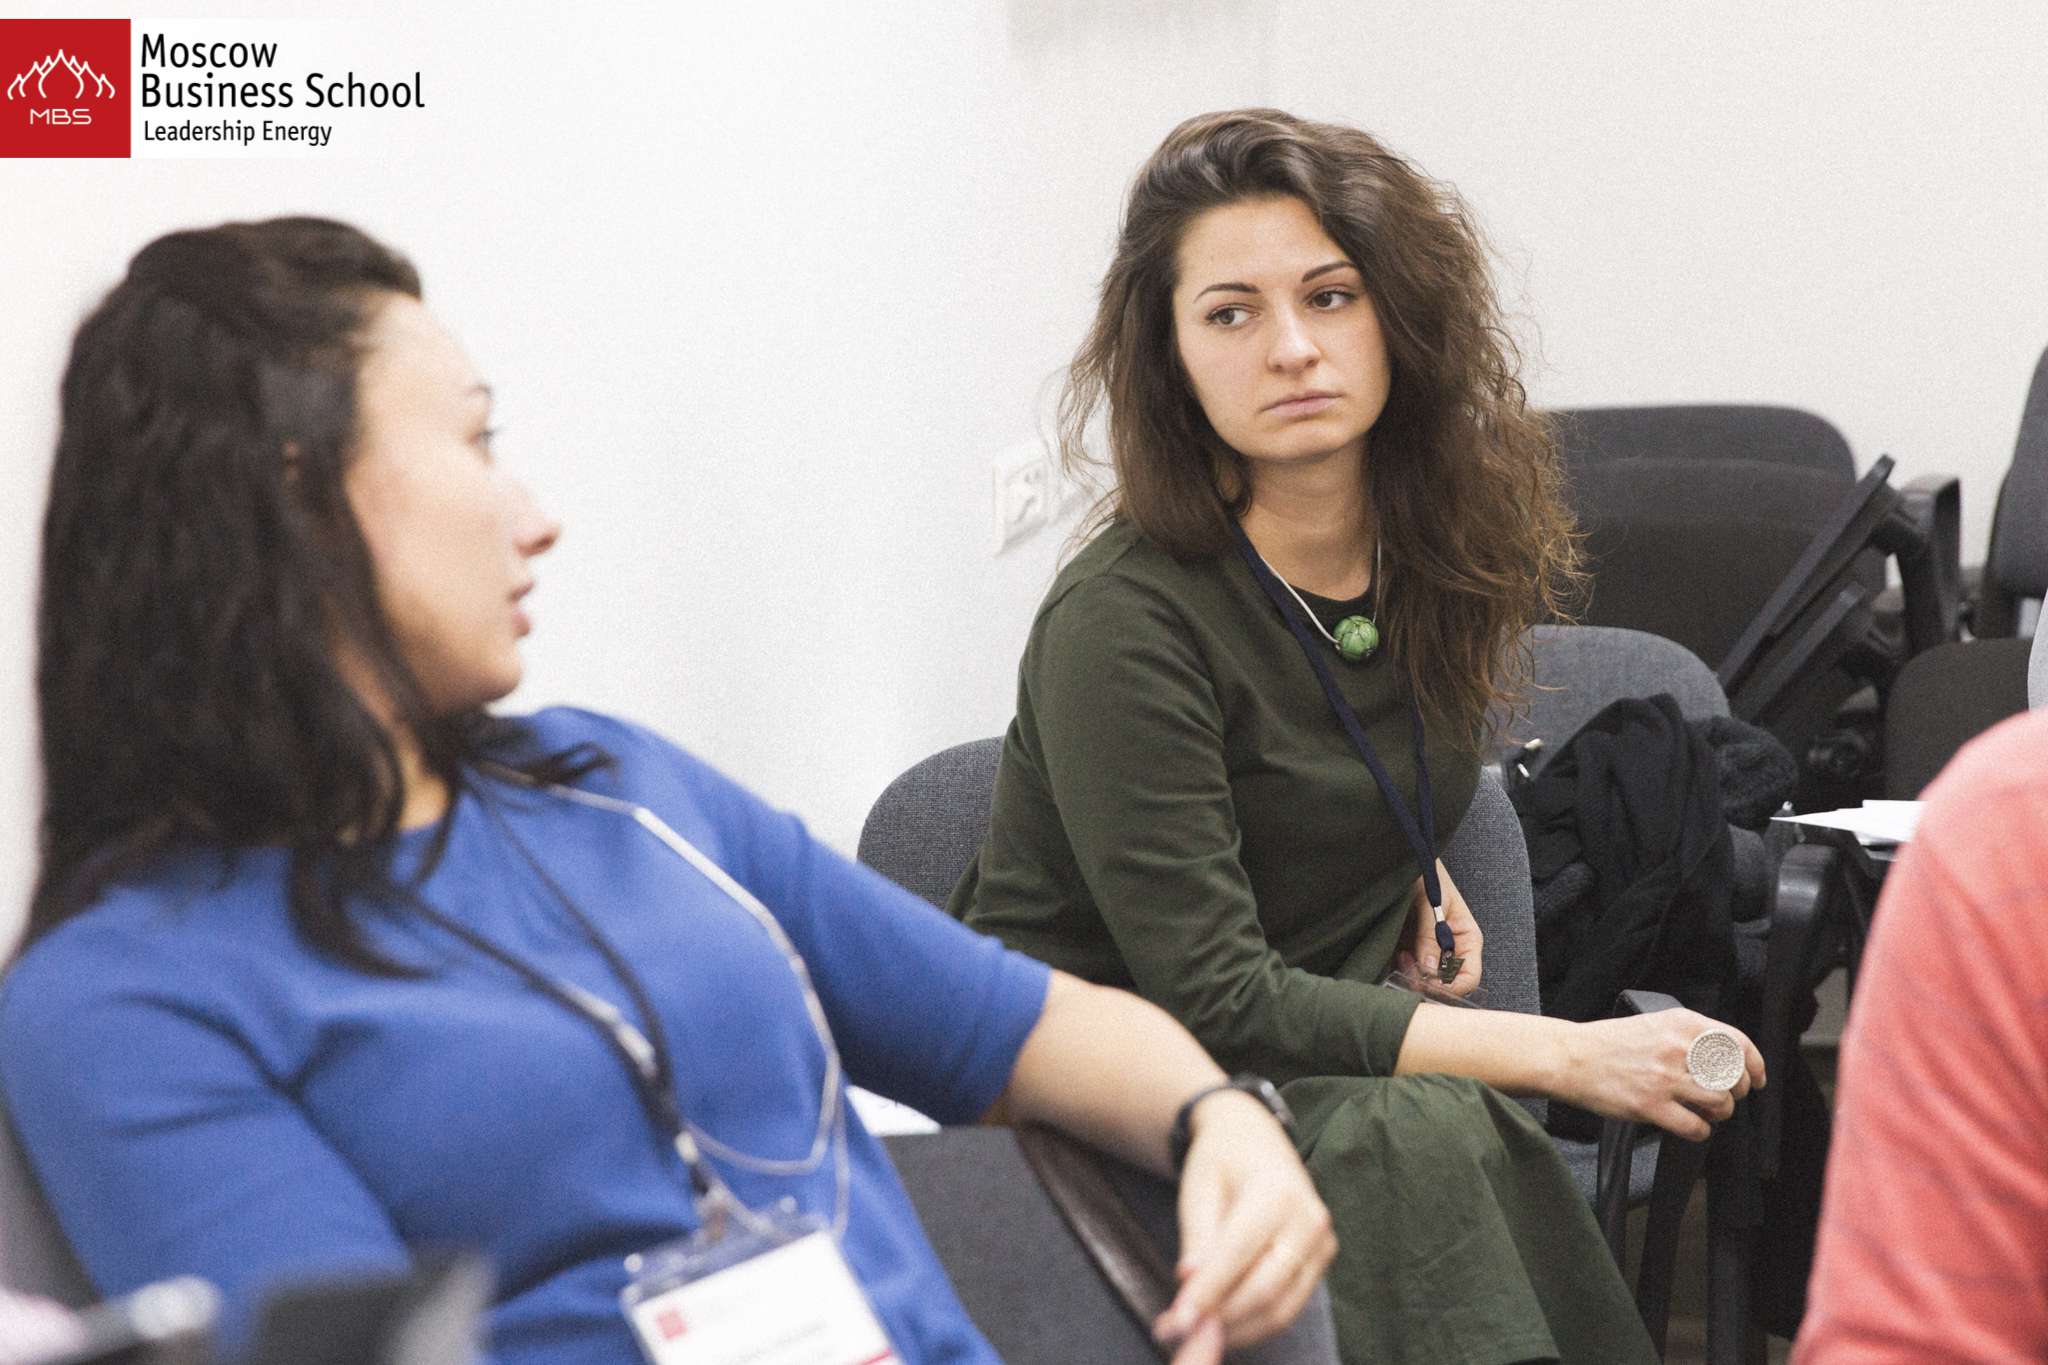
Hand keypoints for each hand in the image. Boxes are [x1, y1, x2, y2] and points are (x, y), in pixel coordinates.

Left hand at [1153, 1091, 1334, 1361]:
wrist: (1257, 1139)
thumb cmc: (1221, 1161)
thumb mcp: (1199, 1189)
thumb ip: (1198, 1238)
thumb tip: (1189, 1283)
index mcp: (1277, 1192)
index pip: (1239, 1253)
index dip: (1208, 1291)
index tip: (1177, 1320)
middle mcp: (1309, 1219)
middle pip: (1266, 1289)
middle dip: (1221, 1319)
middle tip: (1179, 1332)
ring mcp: (1322, 1243)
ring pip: (1281, 1308)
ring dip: (1237, 1330)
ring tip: (1196, 1333)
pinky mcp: (1322, 1261)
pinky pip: (1290, 1306)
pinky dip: (1255, 1324)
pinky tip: (1223, 1324)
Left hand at [1393, 860, 1482, 997]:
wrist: (1402, 860)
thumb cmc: (1425, 874)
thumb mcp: (1431, 902)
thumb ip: (1430, 935)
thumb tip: (1429, 969)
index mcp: (1467, 939)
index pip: (1469, 977)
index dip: (1450, 986)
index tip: (1428, 982)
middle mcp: (1451, 950)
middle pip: (1446, 984)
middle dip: (1427, 981)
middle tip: (1407, 965)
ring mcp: (1430, 951)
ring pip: (1425, 980)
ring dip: (1411, 975)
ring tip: (1400, 955)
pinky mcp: (1411, 949)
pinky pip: (1408, 971)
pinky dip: (1400, 969)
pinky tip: (1394, 953)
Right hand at [1558, 1009, 1766, 1140]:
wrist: (1571, 1057)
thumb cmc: (1609, 1043)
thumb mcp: (1654, 1023)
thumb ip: (1688, 1035)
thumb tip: (1724, 1058)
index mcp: (1681, 1023)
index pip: (1738, 1043)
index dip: (1755, 1066)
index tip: (1757, 1079)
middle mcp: (1677, 1047)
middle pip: (1734, 1076)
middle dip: (1737, 1092)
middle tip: (1724, 1097)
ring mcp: (1664, 1077)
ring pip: (1720, 1102)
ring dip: (1720, 1113)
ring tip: (1705, 1112)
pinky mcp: (1651, 1105)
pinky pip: (1696, 1127)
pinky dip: (1700, 1131)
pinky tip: (1689, 1125)